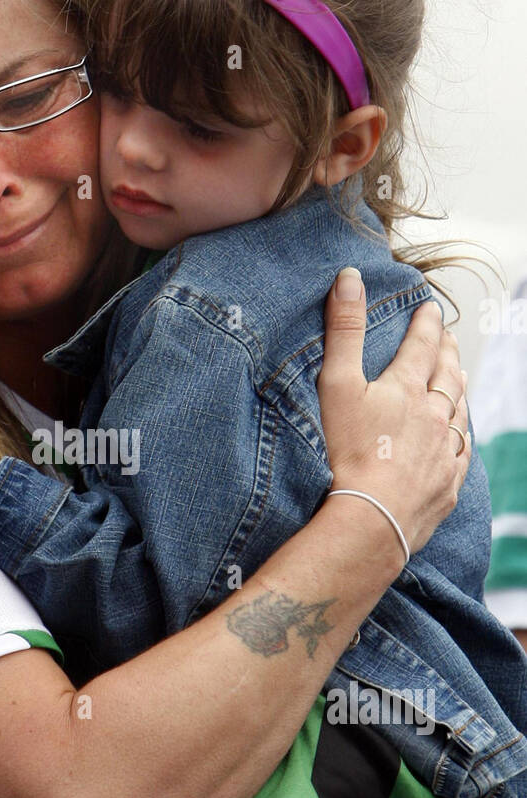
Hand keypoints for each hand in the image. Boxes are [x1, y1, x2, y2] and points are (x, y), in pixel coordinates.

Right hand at [318, 268, 470, 555]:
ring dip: (458, 391)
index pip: (422, 346)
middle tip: (448, 338)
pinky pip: (461, 454)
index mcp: (408, 389)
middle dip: (446, 353)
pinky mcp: (446, 486)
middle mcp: (435, 416)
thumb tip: (350, 277)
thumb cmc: (347, 453)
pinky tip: (460, 437)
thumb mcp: (336, 385)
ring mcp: (444, 452)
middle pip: (447, 376)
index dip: (426, 324)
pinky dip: (462, 437)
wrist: (371, 520)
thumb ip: (343, 330)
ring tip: (457, 377)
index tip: (430, 309)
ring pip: (459, 413)